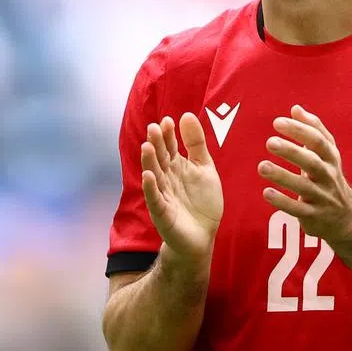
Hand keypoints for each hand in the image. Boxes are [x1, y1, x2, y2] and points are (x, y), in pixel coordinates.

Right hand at [141, 112, 223, 263]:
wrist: (203, 235)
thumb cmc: (202, 202)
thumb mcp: (204, 168)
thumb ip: (196, 144)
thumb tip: (187, 114)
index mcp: (176, 166)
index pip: (170, 147)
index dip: (169, 135)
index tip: (168, 121)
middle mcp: (166, 178)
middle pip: (160, 158)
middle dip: (157, 144)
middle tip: (154, 128)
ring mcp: (163, 195)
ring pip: (155, 176)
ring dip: (150, 162)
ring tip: (147, 146)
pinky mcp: (163, 213)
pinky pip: (155, 199)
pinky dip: (151, 188)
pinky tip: (148, 176)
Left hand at [260, 105, 351, 242]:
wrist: (346, 217)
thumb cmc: (328, 178)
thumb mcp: (327, 154)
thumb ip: (313, 130)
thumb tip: (295, 108)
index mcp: (331, 158)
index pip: (318, 141)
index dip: (299, 130)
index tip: (277, 122)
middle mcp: (329, 176)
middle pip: (312, 162)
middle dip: (291, 152)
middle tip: (269, 142)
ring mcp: (323, 197)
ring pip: (304, 187)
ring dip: (282, 176)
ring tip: (262, 166)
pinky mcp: (314, 216)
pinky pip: (298, 209)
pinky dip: (282, 202)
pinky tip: (266, 192)